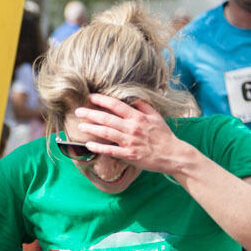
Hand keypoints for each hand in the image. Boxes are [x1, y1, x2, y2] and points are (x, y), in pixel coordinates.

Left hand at [74, 94, 192, 175]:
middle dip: (91, 114)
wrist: (172, 154)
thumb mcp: (156, 116)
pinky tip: (88, 145)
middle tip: (78, 111)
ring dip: (91, 129)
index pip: (116, 105)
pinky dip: (99, 148)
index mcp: (138, 117)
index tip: (91, 97)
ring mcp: (129, 142)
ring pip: (106, 133)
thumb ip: (143, 106)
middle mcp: (132, 128)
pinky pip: (110, 150)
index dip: (102, 100)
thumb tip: (133, 96)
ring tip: (80, 127)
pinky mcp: (128, 154)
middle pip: (107, 119)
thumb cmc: (163, 135)